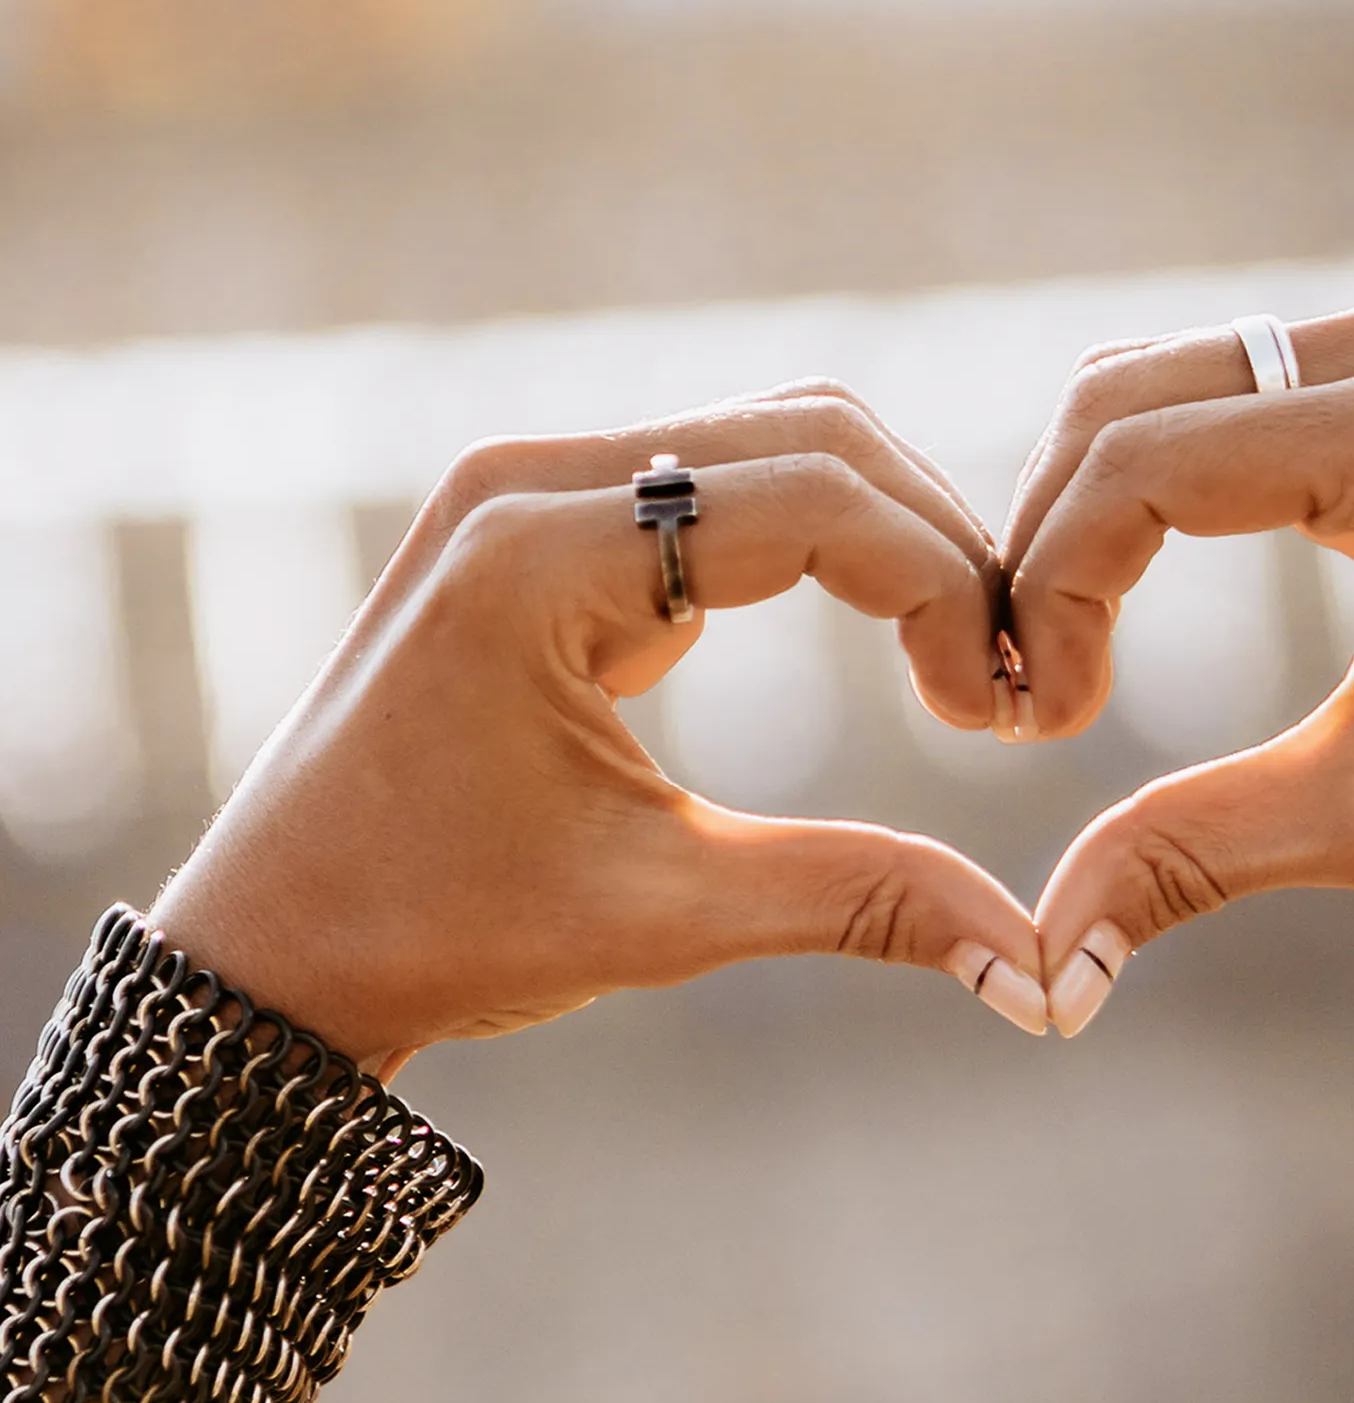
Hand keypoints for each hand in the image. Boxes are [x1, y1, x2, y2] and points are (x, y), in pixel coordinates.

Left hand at [155, 383, 1047, 1069]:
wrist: (273, 948)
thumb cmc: (435, 932)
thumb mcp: (660, 918)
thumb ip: (855, 900)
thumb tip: (1032, 968)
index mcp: (537, 557)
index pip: (814, 500)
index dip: (945, 590)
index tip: (1005, 711)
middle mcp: (527, 481)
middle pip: (810, 434)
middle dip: (936, 546)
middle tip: (1006, 680)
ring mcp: (528, 488)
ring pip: (774, 443)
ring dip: (888, 536)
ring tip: (959, 663)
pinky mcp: (543, 521)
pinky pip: (718, 484)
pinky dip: (821, 544)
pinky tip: (885, 639)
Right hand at [1003, 286, 1353, 1032]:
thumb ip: (1195, 857)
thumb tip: (1044, 969)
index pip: (1144, 462)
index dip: (1056, 591)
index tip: (1043, 725)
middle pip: (1129, 394)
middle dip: (1050, 539)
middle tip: (1027, 688)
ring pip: (1169, 378)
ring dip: (1094, 504)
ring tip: (1067, 649)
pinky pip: (1239, 389)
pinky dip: (1165, 478)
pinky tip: (1134, 592)